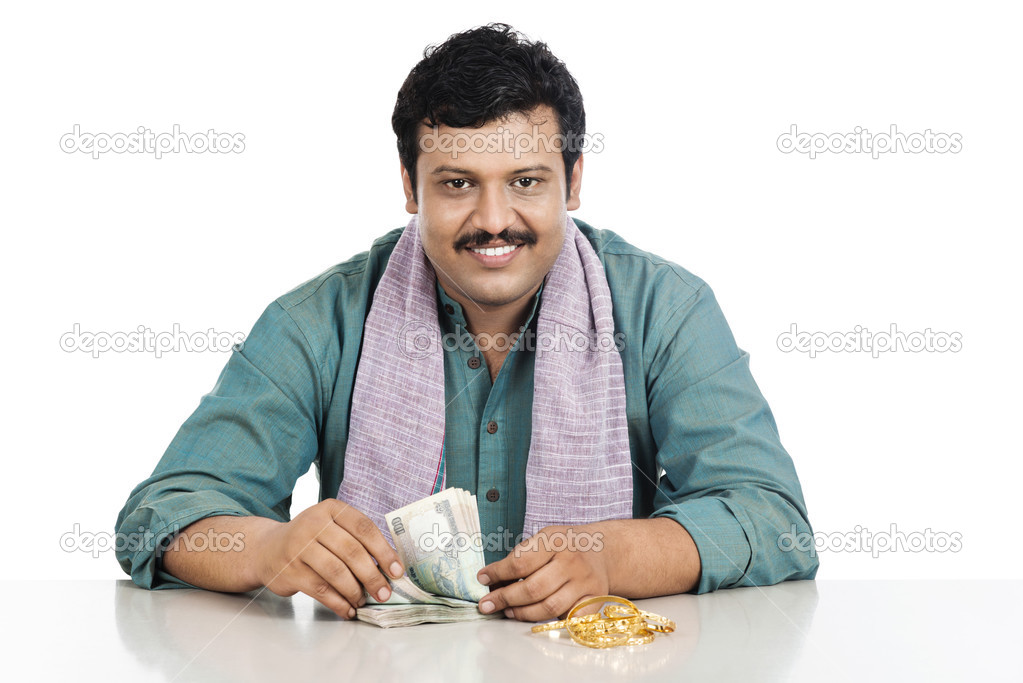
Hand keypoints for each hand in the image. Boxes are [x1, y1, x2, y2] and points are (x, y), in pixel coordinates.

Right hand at [251, 499, 403, 618]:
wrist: (268, 548)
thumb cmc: (311, 539)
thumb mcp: (332, 527)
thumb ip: (357, 541)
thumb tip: (389, 568)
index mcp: (331, 509)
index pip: (364, 528)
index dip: (384, 551)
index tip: (397, 571)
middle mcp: (314, 523)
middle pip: (352, 552)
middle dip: (373, 576)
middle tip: (384, 593)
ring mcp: (299, 547)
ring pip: (336, 573)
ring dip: (355, 591)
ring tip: (364, 601)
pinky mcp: (290, 570)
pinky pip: (321, 590)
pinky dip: (338, 603)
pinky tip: (348, 609)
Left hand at [475, 524, 609, 621]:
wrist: (603, 549)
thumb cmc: (565, 545)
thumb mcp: (545, 538)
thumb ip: (522, 556)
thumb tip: (492, 581)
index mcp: (555, 540)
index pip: (520, 562)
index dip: (497, 573)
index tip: (482, 579)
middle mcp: (572, 561)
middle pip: (533, 588)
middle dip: (505, 598)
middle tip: (487, 604)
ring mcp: (585, 582)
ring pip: (548, 607)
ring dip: (522, 613)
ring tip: (508, 611)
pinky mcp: (595, 599)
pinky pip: (569, 619)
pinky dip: (551, 621)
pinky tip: (536, 617)